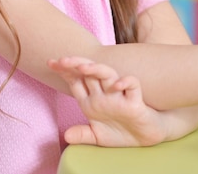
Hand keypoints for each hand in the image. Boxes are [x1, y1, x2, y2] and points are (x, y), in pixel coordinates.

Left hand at [48, 57, 167, 146]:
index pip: (76, 81)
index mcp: (92, 100)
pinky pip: (133, 85)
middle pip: (89, 73)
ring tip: (84, 68)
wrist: (146, 137)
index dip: (64, 71)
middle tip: (62, 60)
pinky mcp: (135, 101)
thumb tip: (66, 135)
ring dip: (96, 69)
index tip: (51, 62)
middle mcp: (104, 94)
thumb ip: (83, 134)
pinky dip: (126, 82)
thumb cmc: (122, 132)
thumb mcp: (98, 136)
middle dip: (75, 65)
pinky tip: (116, 85)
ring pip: (108, 75)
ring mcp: (120, 95)